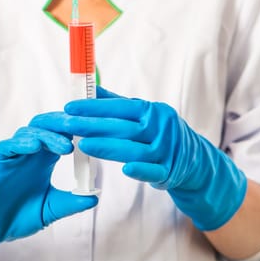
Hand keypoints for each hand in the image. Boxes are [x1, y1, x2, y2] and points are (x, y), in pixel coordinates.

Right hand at [0, 127, 97, 260]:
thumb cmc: (19, 217)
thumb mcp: (50, 210)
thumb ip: (70, 203)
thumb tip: (94, 198)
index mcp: (46, 158)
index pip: (62, 134)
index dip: (78, 129)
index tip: (97, 131)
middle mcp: (31, 151)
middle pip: (48, 125)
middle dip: (65, 124)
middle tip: (83, 130)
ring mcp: (14, 153)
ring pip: (31, 131)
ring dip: (49, 136)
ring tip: (66, 147)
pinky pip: (9, 145)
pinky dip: (23, 143)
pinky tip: (36, 147)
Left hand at [30, 87, 246, 230]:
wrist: (193, 158)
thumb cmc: (159, 132)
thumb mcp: (143, 114)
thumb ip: (117, 104)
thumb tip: (90, 89)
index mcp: (152, 111)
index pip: (120, 107)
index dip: (95, 107)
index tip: (70, 107)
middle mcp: (160, 128)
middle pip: (122, 127)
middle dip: (92, 125)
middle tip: (66, 124)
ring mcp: (165, 150)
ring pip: (134, 149)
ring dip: (108, 147)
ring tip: (82, 145)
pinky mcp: (169, 171)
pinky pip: (154, 171)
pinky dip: (140, 170)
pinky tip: (124, 169)